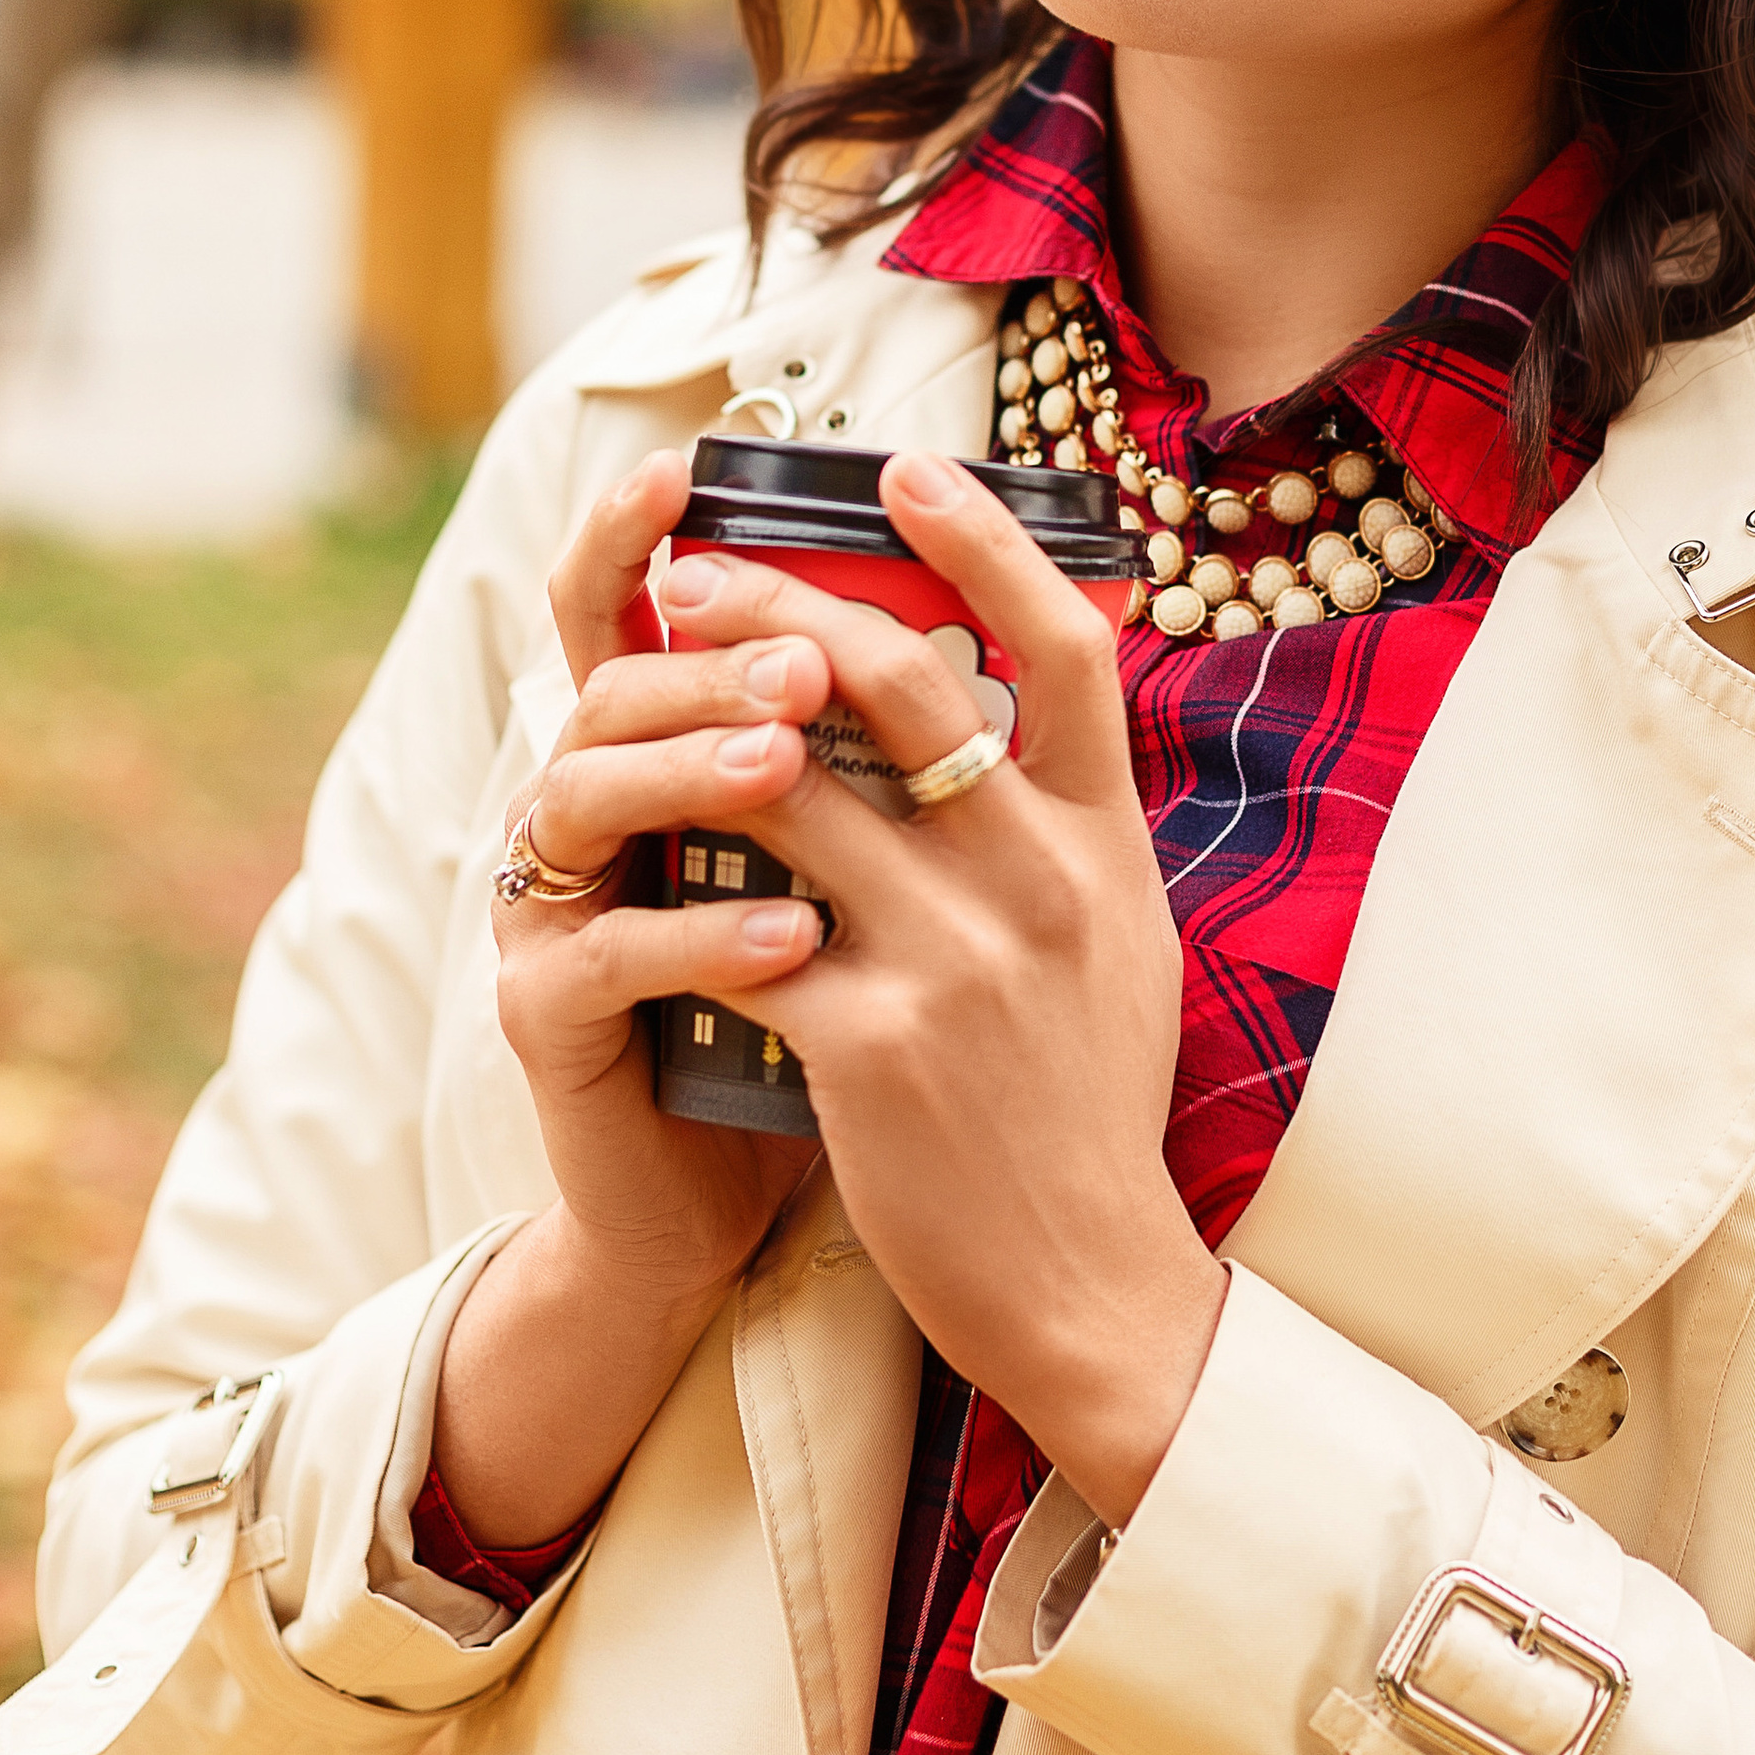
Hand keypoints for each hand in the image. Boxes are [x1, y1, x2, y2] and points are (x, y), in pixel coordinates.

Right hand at [434, 453, 835, 1543]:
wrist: (753, 1197)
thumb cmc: (833, 1012)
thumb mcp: (865, 866)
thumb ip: (888, 751)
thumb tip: (1008, 609)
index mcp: (657, 753)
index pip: (622, 613)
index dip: (630, 533)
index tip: (688, 467)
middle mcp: (586, 808)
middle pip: (611, 685)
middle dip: (709, 659)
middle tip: (810, 654)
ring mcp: (553, 908)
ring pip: (583, 795)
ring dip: (693, 768)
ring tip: (790, 761)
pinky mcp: (548, 1017)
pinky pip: (610, 956)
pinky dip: (699, 937)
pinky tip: (785, 932)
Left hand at [658, 452, 1223, 1525]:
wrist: (1085, 1284)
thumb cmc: (1085, 1111)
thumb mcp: (1121, 946)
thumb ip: (1066, 833)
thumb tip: (1005, 721)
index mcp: (1105, 847)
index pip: (1067, 647)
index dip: (989, 541)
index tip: (910, 470)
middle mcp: (1039, 883)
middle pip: (901, 686)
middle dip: (785, 607)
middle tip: (703, 568)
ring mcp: (955, 960)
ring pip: (795, 787)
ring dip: (702, 721)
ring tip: (635, 682)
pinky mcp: (868, 1042)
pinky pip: (746, 923)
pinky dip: (686, 881)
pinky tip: (633, 852)